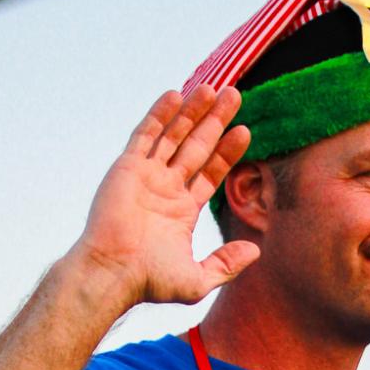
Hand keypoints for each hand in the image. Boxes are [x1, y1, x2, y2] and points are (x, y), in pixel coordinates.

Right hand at [71, 86, 258, 309]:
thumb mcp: (198, 279)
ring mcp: (146, 175)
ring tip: (212, 88)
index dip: (228, 152)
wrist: (113, 273)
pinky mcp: (127, 167)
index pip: (210, 172)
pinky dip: (160, 114)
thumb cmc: (150, 281)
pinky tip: (176, 95)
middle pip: (196, 146)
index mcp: (182, 209)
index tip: (245, 131)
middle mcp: (165, 188)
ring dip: (192, 112)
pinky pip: (146, 134)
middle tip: (234, 95)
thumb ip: (226, 264)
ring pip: (174, 135)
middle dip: (215, 121)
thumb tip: (256, 251)